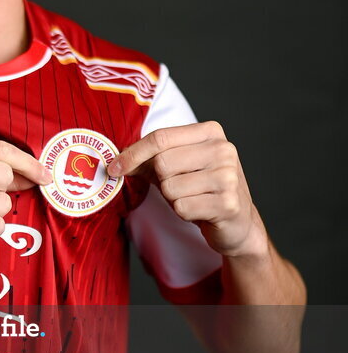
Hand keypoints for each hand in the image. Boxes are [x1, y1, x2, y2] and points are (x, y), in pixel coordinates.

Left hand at [107, 121, 266, 258]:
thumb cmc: (200, 187)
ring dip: (173, 198)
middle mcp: (223, 149)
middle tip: (179, 186)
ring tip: (192, 197)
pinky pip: (182, 207)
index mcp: (210, 132)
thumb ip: (146, 159)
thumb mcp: (175, 166)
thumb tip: (114, 162)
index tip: (114, 167)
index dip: (133, 154)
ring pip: (170, 187)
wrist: (237, 221)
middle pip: (162, 163)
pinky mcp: (228, 203)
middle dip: (161, 181)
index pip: (160, 137)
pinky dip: (183, 212)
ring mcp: (228, 176)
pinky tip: (200, 210)